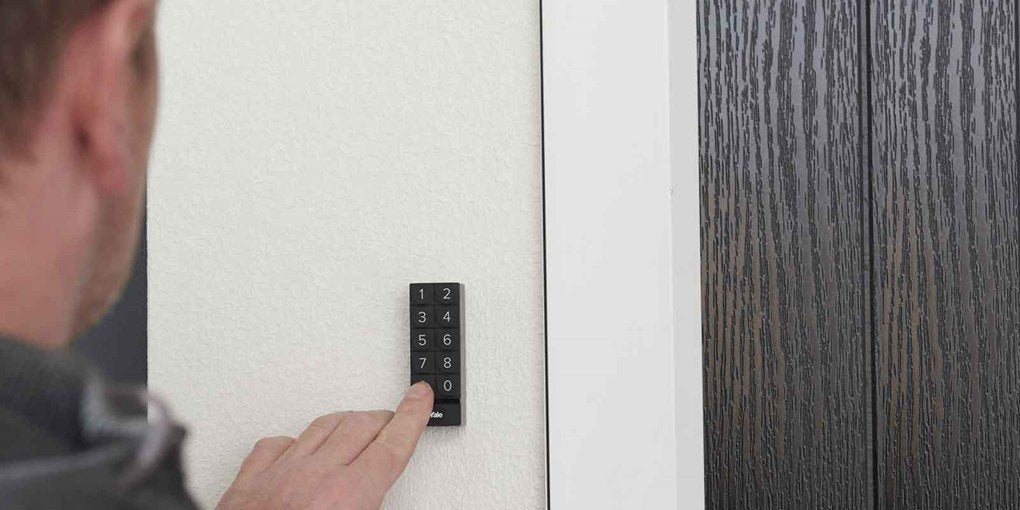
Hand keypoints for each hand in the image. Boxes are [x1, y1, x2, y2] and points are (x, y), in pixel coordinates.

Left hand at [217, 382, 433, 509]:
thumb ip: (372, 508)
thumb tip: (378, 503)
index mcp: (348, 497)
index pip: (391, 444)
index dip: (412, 416)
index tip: (420, 396)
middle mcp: (315, 477)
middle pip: (360, 426)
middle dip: (384, 416)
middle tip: (397, 416)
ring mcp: (278, 475)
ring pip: (321, 426)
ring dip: (346, 421)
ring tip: (357, 423)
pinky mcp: (247, 482)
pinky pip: (275, 445)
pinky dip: (295, 440)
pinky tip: (299, 445)